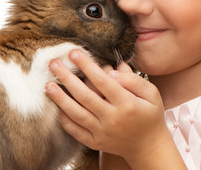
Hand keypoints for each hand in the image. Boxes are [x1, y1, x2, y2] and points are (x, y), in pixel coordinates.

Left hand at [46, 50, 175, 167]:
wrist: (148, 147)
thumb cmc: (150, 115)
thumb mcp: (152, 94)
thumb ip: (134, 80)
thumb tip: (114, 70)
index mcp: (127, 104)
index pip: (104, 81)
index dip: (88, 66)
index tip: (75, 53)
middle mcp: (112, 118)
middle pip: (85, 96)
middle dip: (68, 78)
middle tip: (54, 64)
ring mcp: (102, 132)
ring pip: (76, 114)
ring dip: (60, 99)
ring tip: (48, 85)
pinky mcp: (95, 142)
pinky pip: (75, 131)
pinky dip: (64, 119)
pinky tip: (57, 107)